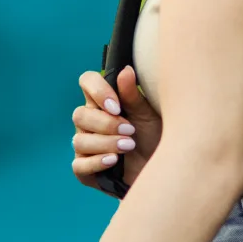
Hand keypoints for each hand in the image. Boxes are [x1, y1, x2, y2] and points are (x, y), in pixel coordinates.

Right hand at [72, 66, 161, 189]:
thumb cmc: (155, 138)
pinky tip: (114, 160)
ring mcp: (85, 146)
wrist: (163, 171)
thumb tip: (126, 70)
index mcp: (103, 102)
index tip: (116, 106)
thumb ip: (133, 96)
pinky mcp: (85, 170)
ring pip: (79, 140)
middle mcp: (90, 121)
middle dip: (106, 124)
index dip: (97, 91)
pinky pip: (79, 165)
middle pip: (80, 114)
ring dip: (105, 143)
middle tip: (130, 130)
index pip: (87, 82)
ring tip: (129, 146)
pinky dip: (96, 162)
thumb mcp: (148, 116)